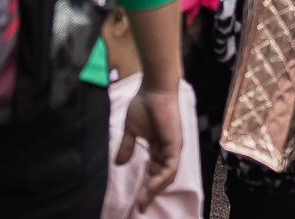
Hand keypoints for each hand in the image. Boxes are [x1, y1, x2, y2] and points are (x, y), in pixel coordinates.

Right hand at [115, 83, 185, 210]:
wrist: (154, 89)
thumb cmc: (144, 104)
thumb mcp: (131, 130)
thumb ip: (127, 146)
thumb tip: (118, 163)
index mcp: (158, 147)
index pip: (153, 172)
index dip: (145, 187)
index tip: (136, 201)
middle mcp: (167, 150)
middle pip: (160, 178)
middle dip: (149, 193)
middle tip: (140, 207)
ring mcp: (173, 148)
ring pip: (166, 177)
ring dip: (154, 190)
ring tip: (143, 201)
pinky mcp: (176, 145)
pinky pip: (170, 168)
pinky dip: (161, 179)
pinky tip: (151, 188)